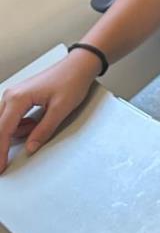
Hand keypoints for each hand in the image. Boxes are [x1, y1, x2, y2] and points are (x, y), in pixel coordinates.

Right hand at [0, 50, 101, 172]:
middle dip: (2, 144)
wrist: (78, 66)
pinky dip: (21, 125)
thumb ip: (44, 130)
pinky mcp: (19, 97)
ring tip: (40, 125)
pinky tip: (36, 122)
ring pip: (5, 123)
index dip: (0, 151)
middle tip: (5, 162)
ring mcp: (13, 95)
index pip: (3, 131)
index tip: (0, 166)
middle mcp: (10, 95)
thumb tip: (30, 147)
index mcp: (17, 98)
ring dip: (17, 131)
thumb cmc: (71, 81)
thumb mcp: (61, 109)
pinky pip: (12, 117)